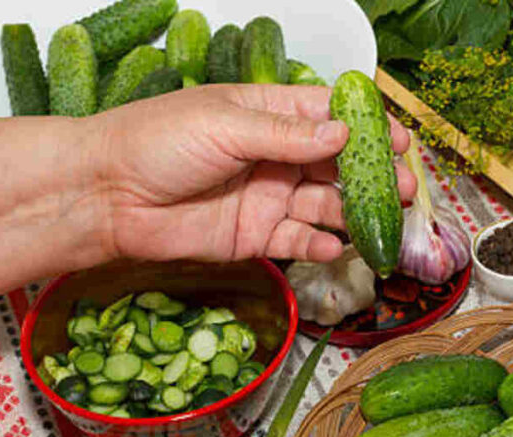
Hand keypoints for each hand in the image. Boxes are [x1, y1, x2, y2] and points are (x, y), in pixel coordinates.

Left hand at [90, 84, 416, 263]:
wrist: (107, 196)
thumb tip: (343, 134)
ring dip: (354, 212)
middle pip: (337, 164)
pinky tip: (333, 246)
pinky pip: (298, 241)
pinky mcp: (255, 236)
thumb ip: (288, 134)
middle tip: (405, 187)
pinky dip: (319, 245)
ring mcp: (267, 197)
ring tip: (381, 219)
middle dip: (371, 176)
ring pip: (325, 204)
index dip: (367, 127)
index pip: (329, 116)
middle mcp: (274, 156)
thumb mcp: (227, 125)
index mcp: (267, 114)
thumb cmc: (154, 142)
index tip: (399, 140)